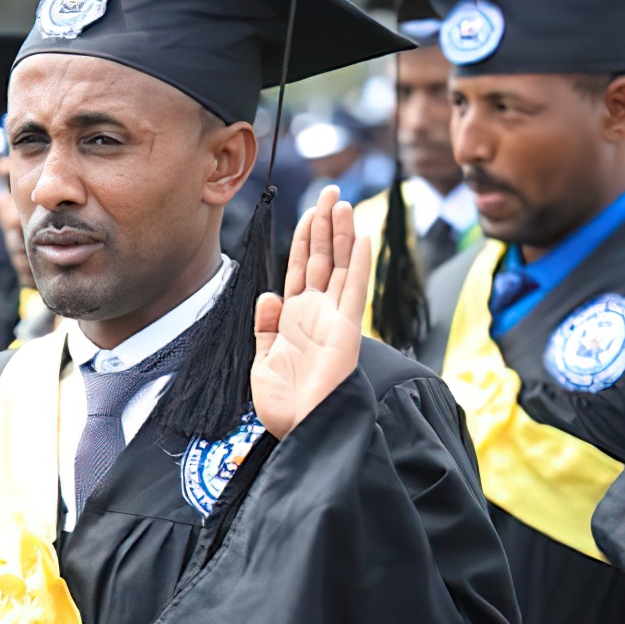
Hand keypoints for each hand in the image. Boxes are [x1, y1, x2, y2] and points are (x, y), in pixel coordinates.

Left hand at [250, 185, 369, 439]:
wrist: (301, 431)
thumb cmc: (284, 406)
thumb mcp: (262, 362)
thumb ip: (265, 328)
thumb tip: (268, 294)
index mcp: (295, 320)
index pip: (302, 270)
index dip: (305, 240)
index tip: (309, 212)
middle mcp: (317, 314)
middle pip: (323, 260)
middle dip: (324, 226)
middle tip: (330, 192)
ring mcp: (333, 319)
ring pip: (340, 266)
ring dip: (341, 233)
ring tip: (341, 201)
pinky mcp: (346, 329)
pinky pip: (354, 290)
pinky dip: (359, 262)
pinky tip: (361, 236)